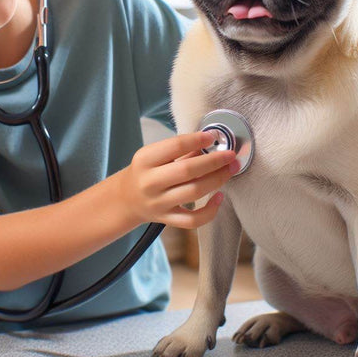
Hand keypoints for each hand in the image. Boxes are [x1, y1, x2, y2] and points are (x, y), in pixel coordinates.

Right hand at [112, 131, 237, 228]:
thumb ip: (180, 150)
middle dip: (214, 161)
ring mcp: (159, 203)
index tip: (214, 136)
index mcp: (145, 160)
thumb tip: (211, 142)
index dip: (198, 140)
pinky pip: (193, 220)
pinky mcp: (167, 219)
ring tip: (230, 169)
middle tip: (231, 155)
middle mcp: (150, 182)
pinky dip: (210, 211)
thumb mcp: (154, 155)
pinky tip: (219, 198)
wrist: (127, 199)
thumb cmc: (145, 172)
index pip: (175, 146)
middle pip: (188, 170)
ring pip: (194, 193)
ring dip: (217, 180)